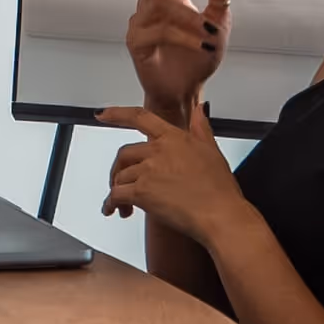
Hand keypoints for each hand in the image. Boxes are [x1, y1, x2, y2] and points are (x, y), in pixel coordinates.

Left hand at [97, 100, 242, 243]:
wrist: (221, 215)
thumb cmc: (220, 189)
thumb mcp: (212, 151)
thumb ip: (201, 127)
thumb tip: (199, 108)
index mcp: (173, 138)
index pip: (139, 117)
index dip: (117, 114)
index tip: (102, 114)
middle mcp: (157, 151)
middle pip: (124, 154)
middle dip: (119, 170)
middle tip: (121, 182)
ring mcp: (148, 171)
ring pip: (120, 177)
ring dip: (119, 191)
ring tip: (127, 207)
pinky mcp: (141, 192)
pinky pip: (116, 195)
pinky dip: (111, 204)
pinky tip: (115, 211)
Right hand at [125, 0, 231, 124]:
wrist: (186, 91)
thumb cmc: (199, 56)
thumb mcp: (219, 22)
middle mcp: (152, 3)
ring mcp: (140, 22)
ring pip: (161, 6)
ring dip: (189, 19)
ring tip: (210, 34)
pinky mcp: (136, 42)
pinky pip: (157, 30)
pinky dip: (183, 37)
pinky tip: (202, 43)